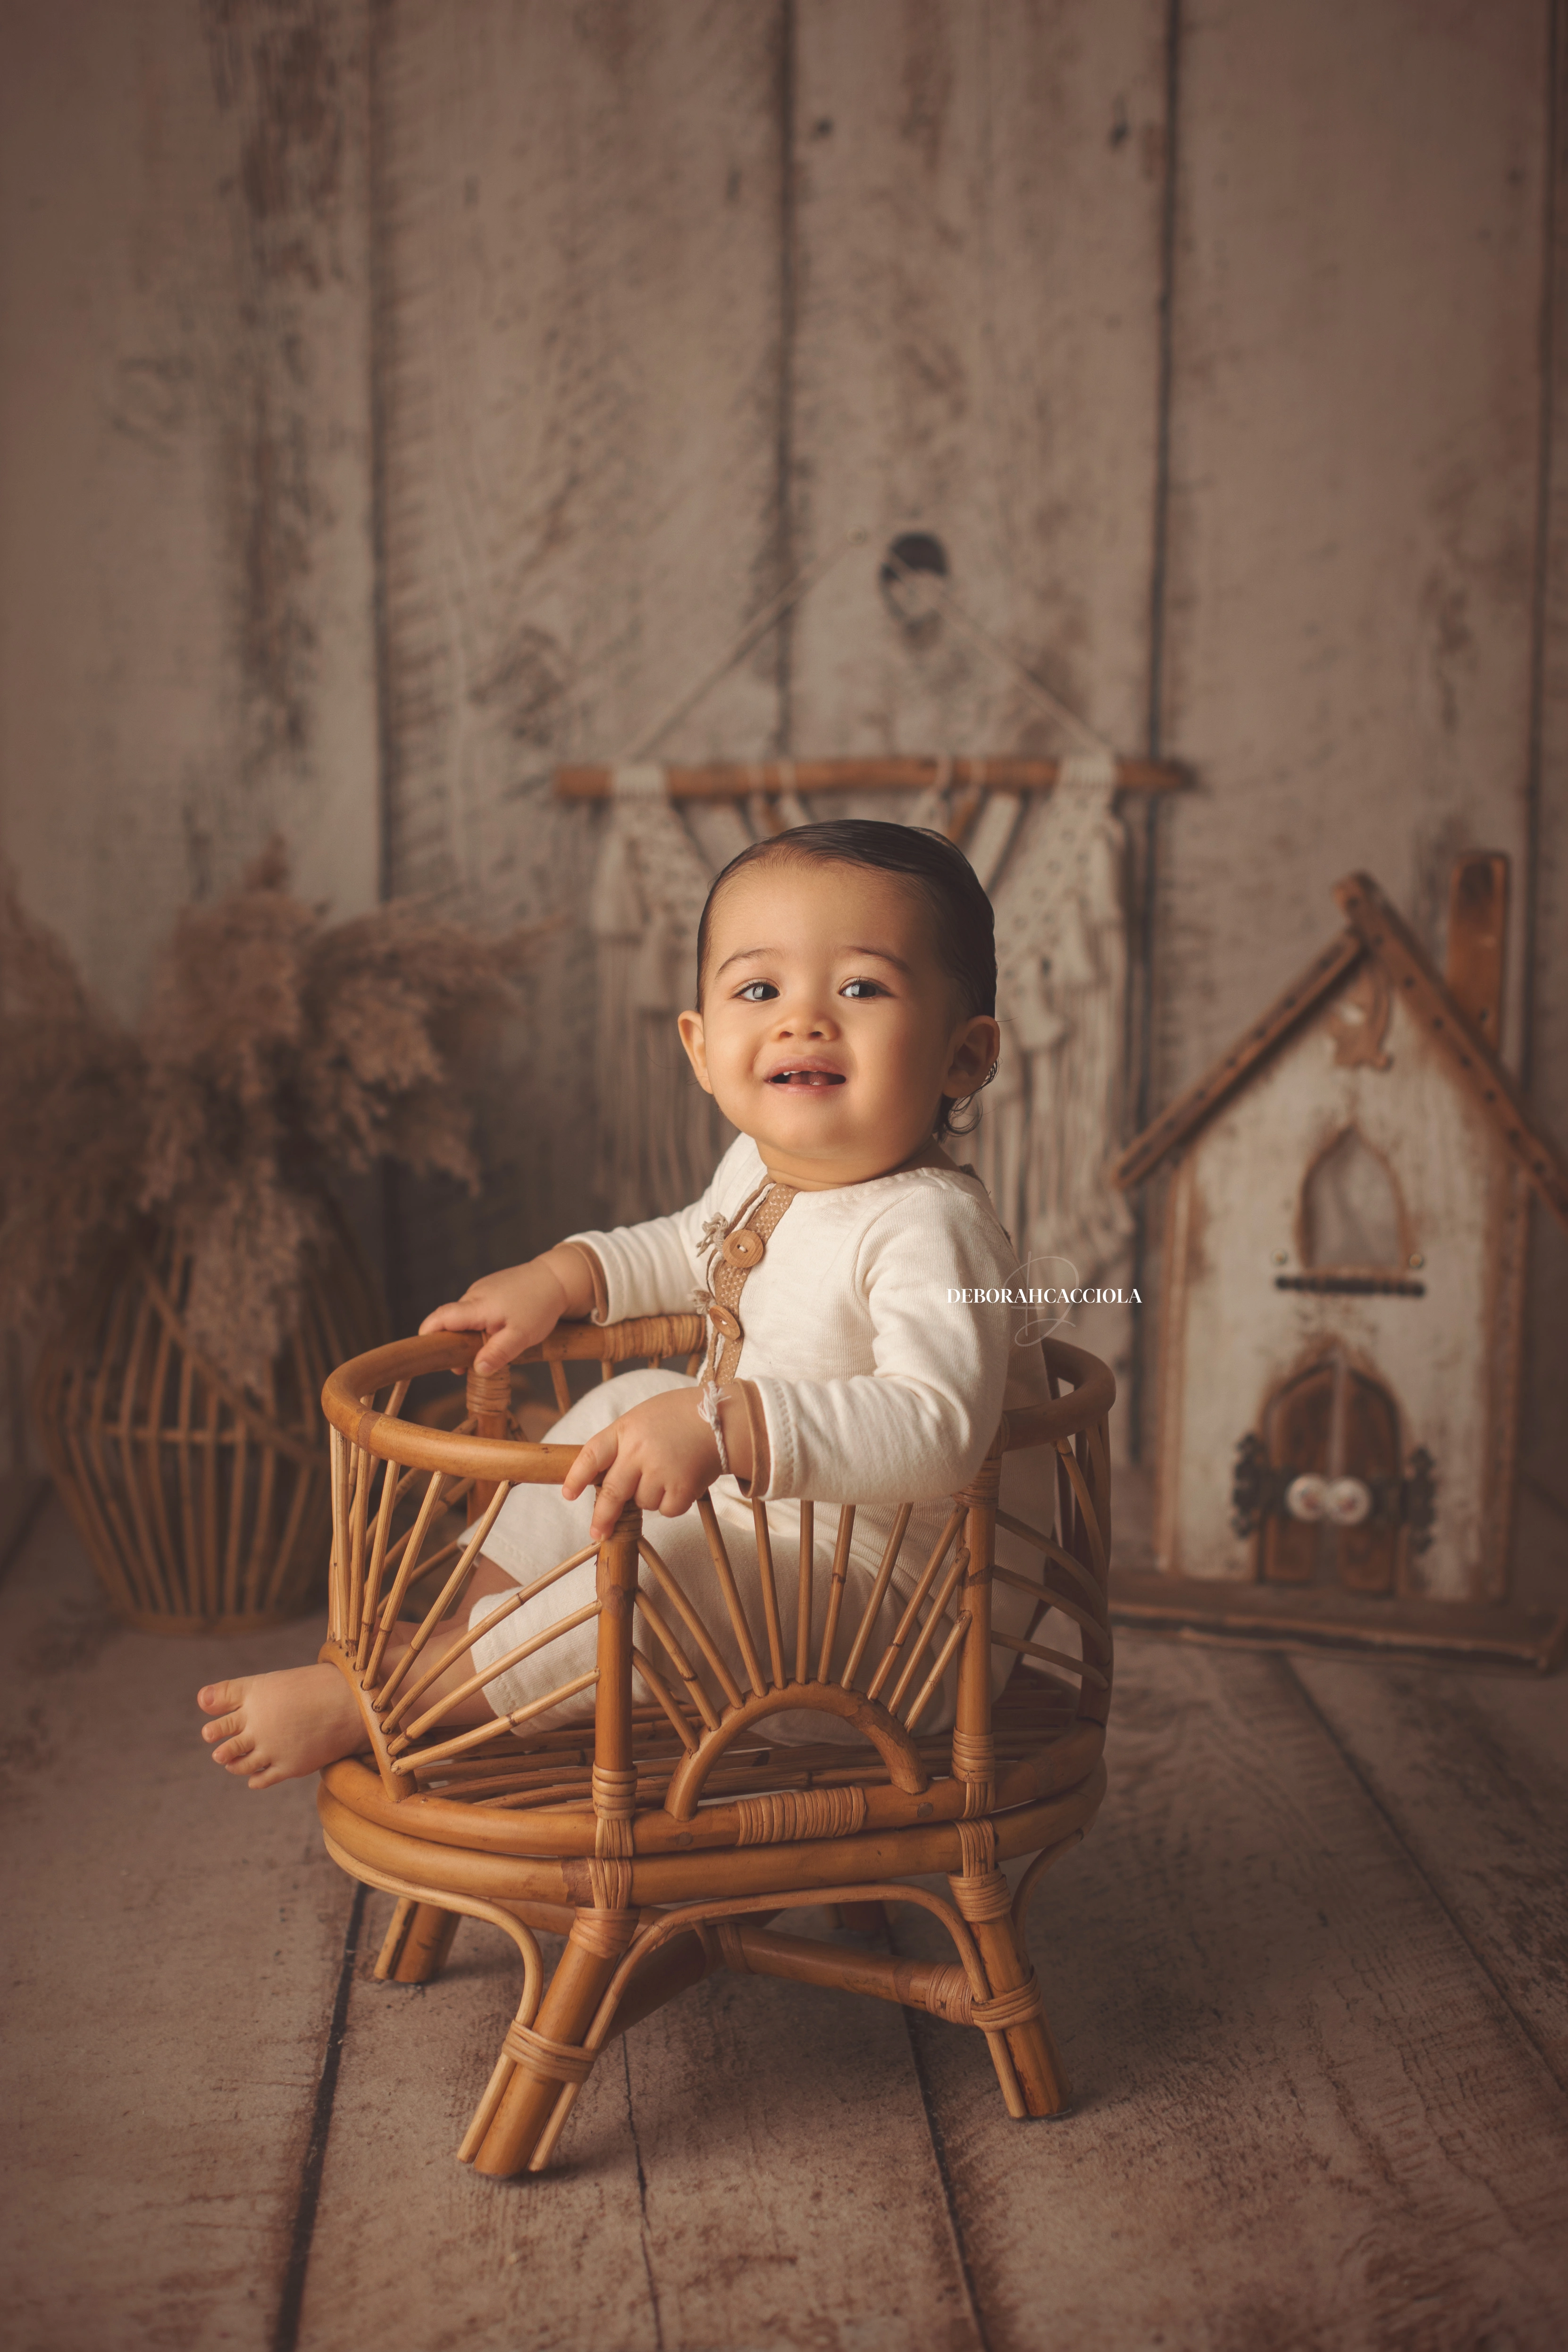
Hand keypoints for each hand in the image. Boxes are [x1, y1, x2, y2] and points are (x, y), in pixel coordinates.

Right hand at [418, 1246, 593, 1373]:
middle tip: (466, 1368)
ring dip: (470, 1336)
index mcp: (478, 1305)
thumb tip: (476, 1370)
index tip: (425, 1351)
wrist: (558, 1278)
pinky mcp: (491, 1288)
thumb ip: (498, 1353)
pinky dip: (480, 1324)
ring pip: (466, 1317)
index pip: (441, 1317)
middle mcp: (474, 1295)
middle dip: (453, 1344)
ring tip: (490, 1350)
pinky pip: (477, 1310)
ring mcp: (482, 1289)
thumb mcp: (521, 1336)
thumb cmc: (540, 1307)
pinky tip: (498, 1333)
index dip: (428, 1334)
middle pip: (451, 1321)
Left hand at [562, 1388, 751, 1538]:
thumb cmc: (680, 1416)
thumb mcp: (643, 1418)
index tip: (568, 1494)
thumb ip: (623, 1443)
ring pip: (642, 1503)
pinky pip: (667, 1510)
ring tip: (668, 1473)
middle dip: (602, 1516)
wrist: (723, 1418)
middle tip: (597, 1533)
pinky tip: (683, 1482)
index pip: (591, 1455)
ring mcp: (660, 1470)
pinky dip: (673, 1503)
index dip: (576, 1477)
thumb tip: (603, 1477)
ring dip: (651, 1497)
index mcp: (626, 1429)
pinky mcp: (682, 1487)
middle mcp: (639, 1451)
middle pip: (611, 1492)